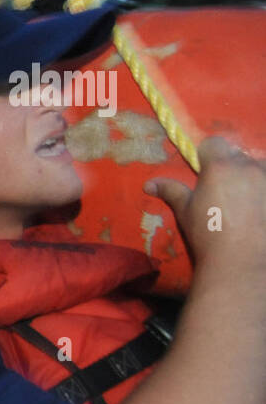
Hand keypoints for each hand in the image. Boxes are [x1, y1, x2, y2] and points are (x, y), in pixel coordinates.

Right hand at [145, 137, 265, 271]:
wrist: (242, 260)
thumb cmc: (209, 234)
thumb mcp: (186, 212)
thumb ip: (172, 191)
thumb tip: (149, 184)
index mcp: (220, 166)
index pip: (214, 143)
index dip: (208, 154)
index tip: (205, 172)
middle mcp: (248, 166)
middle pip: (239, 154)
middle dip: (232, 166)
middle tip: (225, 189)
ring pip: (260, 167)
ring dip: (253, 176)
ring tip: (247, 198)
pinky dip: (262, 192)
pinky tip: (258, 208)